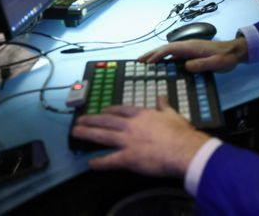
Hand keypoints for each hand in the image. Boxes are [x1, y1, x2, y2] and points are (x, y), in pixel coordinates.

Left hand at [72, 96, 210, 176]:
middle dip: (92, 120)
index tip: (103, 110)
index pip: (122, 110)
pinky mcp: (127, 158)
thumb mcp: (172, 114)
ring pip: (103, 136)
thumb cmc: (180, 132)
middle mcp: (131, 126)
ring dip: (88, 133)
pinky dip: (99, 162)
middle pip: (107, 121)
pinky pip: (110, 160)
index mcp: (142, 114)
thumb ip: (164, 106)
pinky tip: (90, 162)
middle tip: (80, 120)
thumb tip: (162, 96)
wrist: (182, 149)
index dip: (110, 110)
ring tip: (76, 132)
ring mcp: (127, 141)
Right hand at [138, 37, 248, 72]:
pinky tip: (161, 64)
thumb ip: (201, 64)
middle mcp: (188, 45)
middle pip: (166, 48)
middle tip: (139, 61)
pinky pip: (174, 54)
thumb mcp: (216, 63)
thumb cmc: (226, 58)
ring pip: (169, 50)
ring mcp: (189, 48)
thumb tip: (186, 66)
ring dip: (156, 54)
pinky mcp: (191, 52)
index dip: (158, 55)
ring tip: (145, 62)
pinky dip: (164, 57)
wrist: (235, 51)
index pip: (170, 49)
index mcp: (191, 47)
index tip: (148, 62)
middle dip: (152, 53)